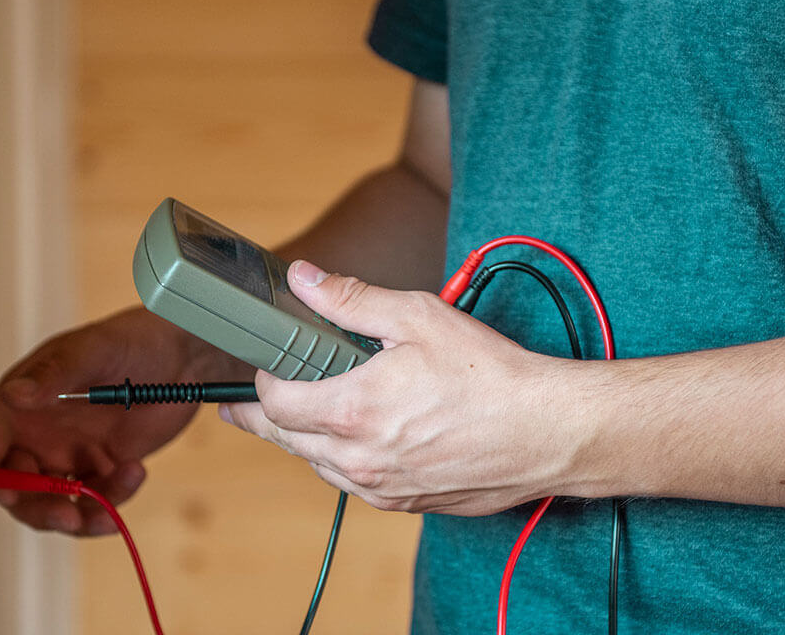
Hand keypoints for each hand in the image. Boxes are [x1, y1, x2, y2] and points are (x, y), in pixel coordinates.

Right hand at [0, 307, 232, 534]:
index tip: (4, 492)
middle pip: (12, 490)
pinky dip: (111, 502)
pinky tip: (135, 473)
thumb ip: (55, 373)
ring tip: (109, 510)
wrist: (185, 356)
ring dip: (76, 517)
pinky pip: (94, 503)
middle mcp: (36, 435)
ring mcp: (68, 455)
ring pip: (52, 505)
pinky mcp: (101, 470)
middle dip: (36, 507)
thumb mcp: (95, 349)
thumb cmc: (134, 340)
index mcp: (18, 405)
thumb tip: (14, 395)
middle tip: (68, 513)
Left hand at [220, 261, 595, 515]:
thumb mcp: (417, 317)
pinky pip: (352, 484)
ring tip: (294, 416)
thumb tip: (305, 280)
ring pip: (317, 466)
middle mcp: (359, 459)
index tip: (264, 364)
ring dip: (300, 441)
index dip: (261, 380)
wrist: (547, 432)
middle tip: (237, 406)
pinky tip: (349, 440)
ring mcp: (382, 487)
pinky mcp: (405, 503)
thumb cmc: (489, 375)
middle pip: (284, 440)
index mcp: (353, 411)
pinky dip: (338, 461)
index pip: (274, 403)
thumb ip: (351, 300)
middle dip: (258, 418)